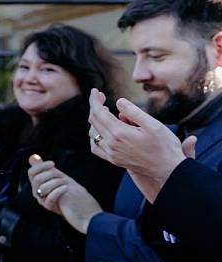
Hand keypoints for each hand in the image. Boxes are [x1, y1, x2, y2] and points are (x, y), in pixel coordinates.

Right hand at [27, 154, 101, 233]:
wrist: (84, 208)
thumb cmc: (71, 191)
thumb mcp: (58, 176)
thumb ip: (44, 167)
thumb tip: (33, 157)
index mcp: (38, 184)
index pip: (31, 172)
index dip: (41, 166)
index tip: (53, 164)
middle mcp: (37, 192)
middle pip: (36, 179)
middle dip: (50, 174)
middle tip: (61, 176)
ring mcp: (42, 200)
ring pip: (41, 188)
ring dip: (56, 182)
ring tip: (66, 183)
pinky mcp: (49, 207)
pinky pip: (49, 198)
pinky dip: (58, 191)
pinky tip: (66, 188)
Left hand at [86, 88, 189, 202]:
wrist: (167, 170)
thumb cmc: (165, 146)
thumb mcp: (154, 124)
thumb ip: (134, 112)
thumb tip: (118, 102)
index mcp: (120, 133)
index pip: (98, 113)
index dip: (94, 100)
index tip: (95, 91)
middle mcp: (111, 144)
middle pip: (94, 121)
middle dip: (95, 107)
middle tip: (101, 97)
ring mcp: (111, 154)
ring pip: (93, 134)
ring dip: (95, 120)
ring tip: (106, 112)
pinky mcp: (113, 160)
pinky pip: (96, 147)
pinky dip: (95, 136)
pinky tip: (103, 130)